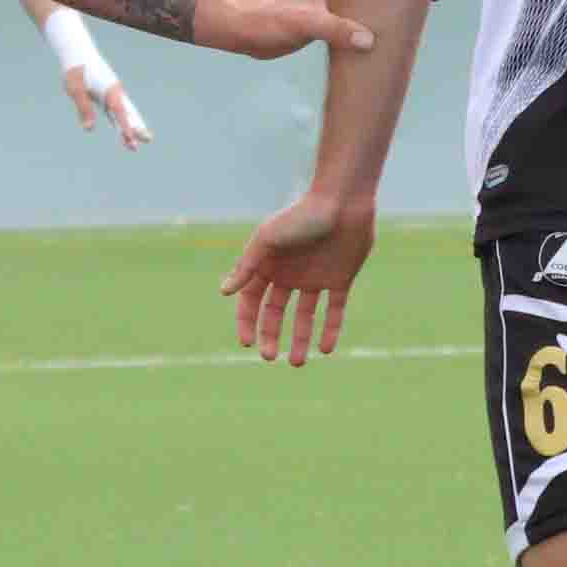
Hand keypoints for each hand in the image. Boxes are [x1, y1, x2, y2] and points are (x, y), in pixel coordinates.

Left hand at [62, 62, 151, 148]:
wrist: (77, 52)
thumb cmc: (76, 70)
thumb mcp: (76, 91)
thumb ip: (84, 110)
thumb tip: (89, 128)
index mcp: (109, 90)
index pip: (119, 112)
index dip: (126, 125)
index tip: (131, 137)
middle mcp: (115, 92)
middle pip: (129, 112)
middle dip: (138, 127)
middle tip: (148, 140)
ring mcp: (114, 92)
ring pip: (127, 112)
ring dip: (134, 125)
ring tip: (144, 139)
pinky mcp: (109, 93)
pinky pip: (119, 110)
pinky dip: (124, 121)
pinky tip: (125, 133)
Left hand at [192, 0, 375, 61]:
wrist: (245, 32)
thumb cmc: (270, 20)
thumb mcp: (305, 23)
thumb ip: (336, 29)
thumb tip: (369, 40)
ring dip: (386, 4)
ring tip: (415, 13)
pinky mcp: (326, 17)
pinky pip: (357, 16)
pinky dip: (372, 21)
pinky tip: (385, 34)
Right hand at [223, 190, 375, 365]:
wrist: (342, 203)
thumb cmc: (301, 216)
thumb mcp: (267, 240)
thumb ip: (247, 266)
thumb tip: (224, 292)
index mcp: (268, 265)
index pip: (251, 300)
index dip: (247, 322)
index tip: (248, 343)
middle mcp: (289, 274)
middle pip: (275, 313)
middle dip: (271, 336)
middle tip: (271, 357)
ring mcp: (315, 278)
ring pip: (305, 316)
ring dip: (301, 339)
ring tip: (298, 362)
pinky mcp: (340, 280)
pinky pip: (333, 310)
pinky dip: (330, 330)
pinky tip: (325, 349)